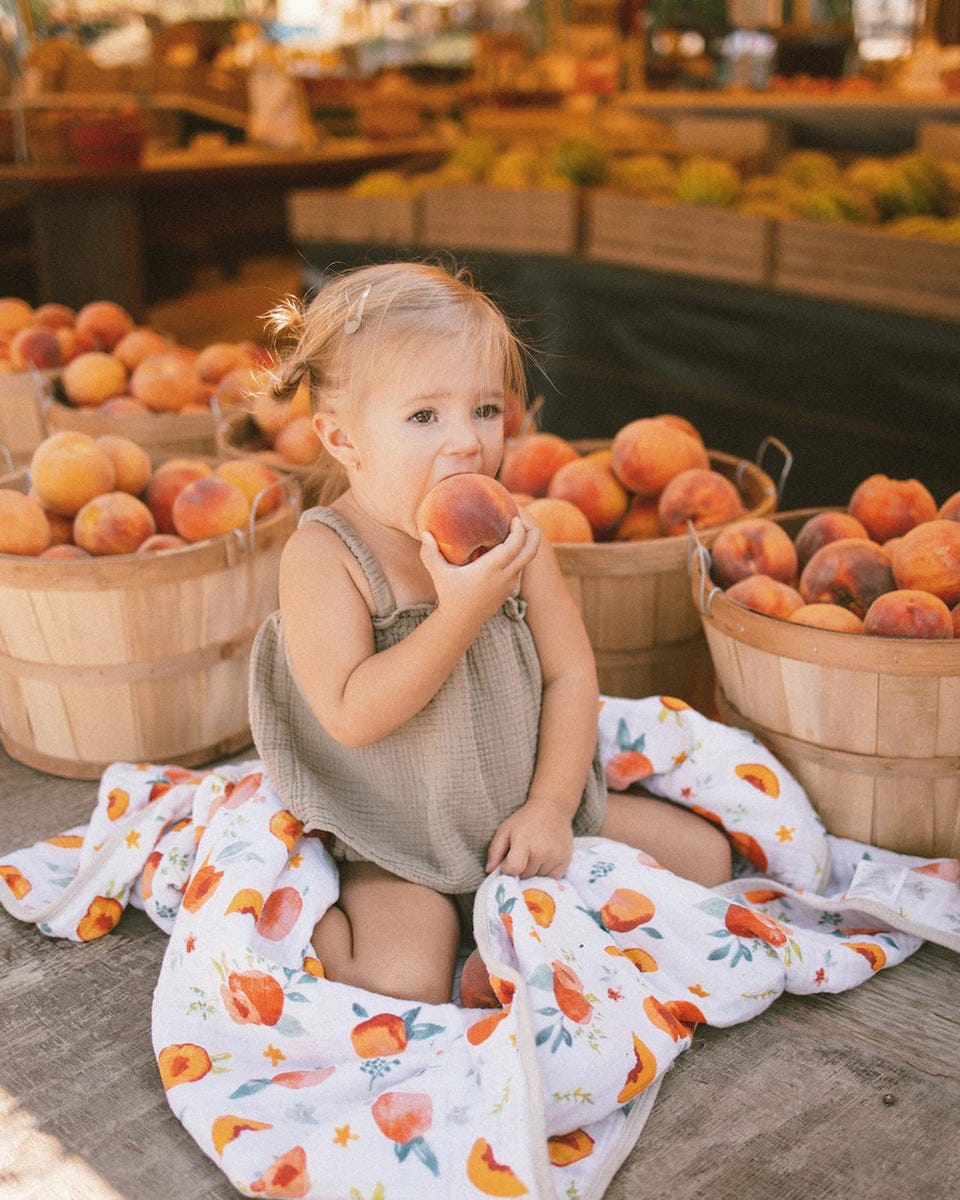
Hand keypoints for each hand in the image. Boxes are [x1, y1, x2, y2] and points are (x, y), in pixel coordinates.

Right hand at [420, 515, 539, 627]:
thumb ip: (430, 553)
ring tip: (516, 531)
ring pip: (526, 560)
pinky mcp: (509, 589)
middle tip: (524, 521)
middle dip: (533, 534)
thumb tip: (424, 532)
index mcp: (491, 569)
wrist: (462, 621)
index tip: (514, 517)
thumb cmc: (450, 595)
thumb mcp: (438, 573)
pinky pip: (520, 568)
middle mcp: (504, 576)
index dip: (518, 530)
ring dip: (526, 545)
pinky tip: (509, 547)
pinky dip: (519, 555)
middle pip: (530, 551)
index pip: (514, 545)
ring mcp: (509, 584)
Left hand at [485, 796, 573, 879]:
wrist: (553, 809)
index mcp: (524, 841)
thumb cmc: (524, 820)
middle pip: (526, 875)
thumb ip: (494, 851)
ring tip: (535, 855)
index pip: (514, 869)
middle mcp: (541, 851)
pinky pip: (552, 878)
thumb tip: (489, 871)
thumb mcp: (505, 830)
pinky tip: (544, 859)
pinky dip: (547, 873)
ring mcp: (555, 856)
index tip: (508, 863)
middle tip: (523, 854)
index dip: (508, 870)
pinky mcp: (565, 860)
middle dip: (521, 869)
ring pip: (538, 878)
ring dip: (534, 871)